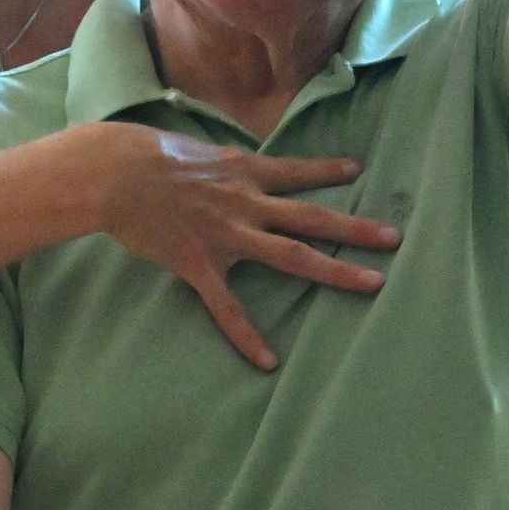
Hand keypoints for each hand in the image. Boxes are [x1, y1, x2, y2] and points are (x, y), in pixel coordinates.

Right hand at [90, 122, 402, 369]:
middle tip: (395, 238)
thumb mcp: (192, 147)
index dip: (327, 170)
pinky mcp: (200, 264)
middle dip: (356, 228)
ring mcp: (227, 235)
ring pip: (292, 255)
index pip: (294, 171)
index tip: (358, 169)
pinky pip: (229, 307)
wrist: (113, 173)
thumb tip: (225, 159)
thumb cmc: (143, 154)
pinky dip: (247, 336)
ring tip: (373, 283)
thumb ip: (218, 162)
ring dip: (336, 269)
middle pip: (312, 217)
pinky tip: (268, 361)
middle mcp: (245, 203)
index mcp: (242, 171)